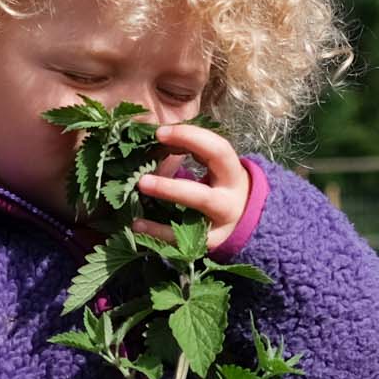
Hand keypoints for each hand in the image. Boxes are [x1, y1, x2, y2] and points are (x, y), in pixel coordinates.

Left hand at [131, 124, 248, 248]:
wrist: (244, 215)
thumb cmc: (220, 181)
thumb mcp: (214, 164)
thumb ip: (193, 150)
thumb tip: (158, 137)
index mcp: (232, 174)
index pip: (217, 151)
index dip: (190, 139)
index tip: (159, 134)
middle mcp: (228, 203)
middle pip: (202, 199)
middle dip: (171, 190)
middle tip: (142, 181)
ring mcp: (218, 228)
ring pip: (191, 227)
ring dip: (160, 226)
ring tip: (135, 215)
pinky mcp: (206, 245)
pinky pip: (180, 243)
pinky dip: (157, 234)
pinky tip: (137, 225)